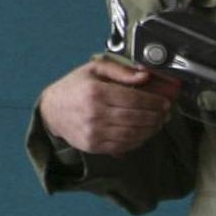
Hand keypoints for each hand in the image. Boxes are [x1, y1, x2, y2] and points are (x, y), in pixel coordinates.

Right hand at [38, 58, 174, 154]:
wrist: (51, 110)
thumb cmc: (74, 87)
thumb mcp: (93, 69)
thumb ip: (119, 70)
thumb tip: (144, 75)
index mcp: (95, 92)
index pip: (134, 99)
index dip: (154, 102)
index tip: (164, 102)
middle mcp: (94, 113)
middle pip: (136, 117)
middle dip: (156, 116)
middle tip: (165, 114)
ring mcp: (93, 132)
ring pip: (132, 134)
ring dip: (150, 130)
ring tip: (158, 123)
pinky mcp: (93, 145)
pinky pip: (123, 146)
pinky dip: (138, 141)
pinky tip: (144, 133)